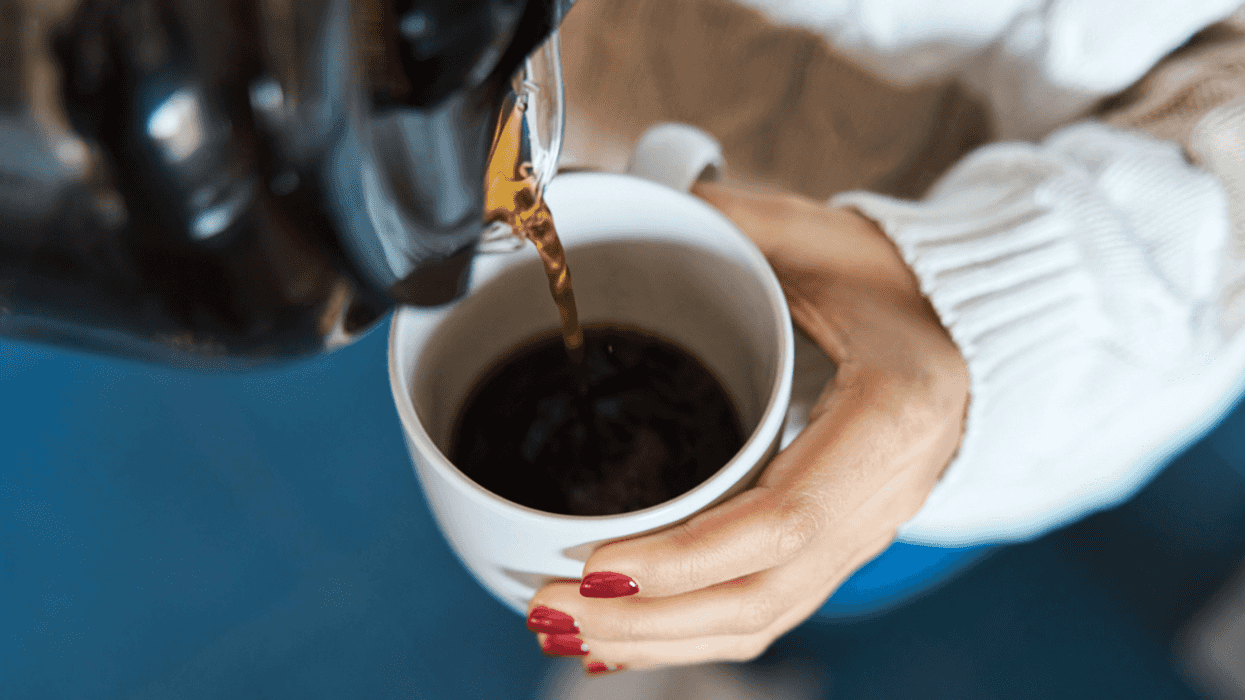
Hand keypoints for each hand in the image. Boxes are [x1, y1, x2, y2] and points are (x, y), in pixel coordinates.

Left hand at [525, 181, 968, 673]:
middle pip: (760, 597)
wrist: (974, 327)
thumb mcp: (825, 237)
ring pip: (760, 620)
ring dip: (657, 641)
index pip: (781, 521)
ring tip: (564, 630)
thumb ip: (736, 222)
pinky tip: (624, 637)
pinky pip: (766, 610)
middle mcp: (883, 498)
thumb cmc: (903, 280)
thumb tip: (629, 194)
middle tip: (548, 607)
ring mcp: (865, 533)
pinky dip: (689, 635)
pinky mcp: (840, 546)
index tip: (593, 565)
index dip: (683, 557)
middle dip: (646, 621)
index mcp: (890, 419)